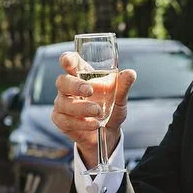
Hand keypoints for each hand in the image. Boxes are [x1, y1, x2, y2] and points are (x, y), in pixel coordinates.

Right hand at [50, 51, 136, 168]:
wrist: (109, 132)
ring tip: (98, 111)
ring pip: (64, 103)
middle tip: (89, 90)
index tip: (68, 61)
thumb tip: (130, 73)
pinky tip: (94, 124)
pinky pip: (66, 121)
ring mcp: (62, 104)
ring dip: (81, 107)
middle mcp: (68, 88)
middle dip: (75, 85)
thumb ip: (122, 86)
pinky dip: (82, 123)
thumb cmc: (111, 108)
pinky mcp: (61, 121)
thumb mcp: (120, 98)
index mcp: (81, 75)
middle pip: (62, 81)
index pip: (70, 62)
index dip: (67, 59)